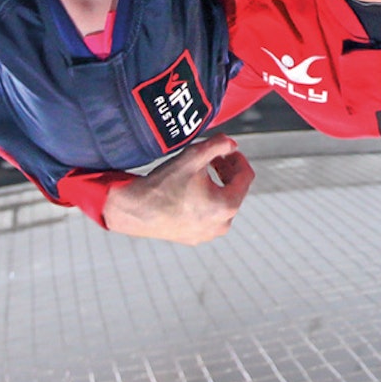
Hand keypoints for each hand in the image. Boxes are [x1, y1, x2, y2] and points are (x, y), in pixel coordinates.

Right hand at [103, 134, 255, 245]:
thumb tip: (232, 144)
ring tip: (200, 172)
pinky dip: (205, 201)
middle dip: (226, 171)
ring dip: (216, 186)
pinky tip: (190, 189)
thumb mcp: (193, 156)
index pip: (246, 177)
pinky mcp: (194, 237)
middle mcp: (221, 225)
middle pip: (235, 191)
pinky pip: (208, 216)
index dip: (238, 158)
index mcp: (226, 206)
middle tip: (213, 157)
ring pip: (221, 204)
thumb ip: (218, 145)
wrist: (134, 210)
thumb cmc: (163, 185)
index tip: (226, 150)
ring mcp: (208, 234)